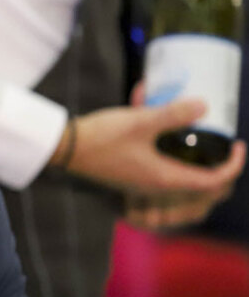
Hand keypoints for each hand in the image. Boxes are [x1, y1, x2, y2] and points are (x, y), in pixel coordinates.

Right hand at [112, 81, 244, 229]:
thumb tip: (205, 105)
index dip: (232, 165)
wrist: (66, 148)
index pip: (213, 182)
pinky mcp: (132, 178)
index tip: (237, 144)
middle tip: (224, 149)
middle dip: (220, 172)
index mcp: (165, 178)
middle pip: (202, 190)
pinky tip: (170, 145)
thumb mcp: (140, 121)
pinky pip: (166, 179)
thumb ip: (173, 113)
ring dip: (199, 172)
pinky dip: (178, 167)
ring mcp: (143, 185)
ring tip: (202, 149)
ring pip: (184, 186)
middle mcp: (157, 187)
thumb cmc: (102, 138)